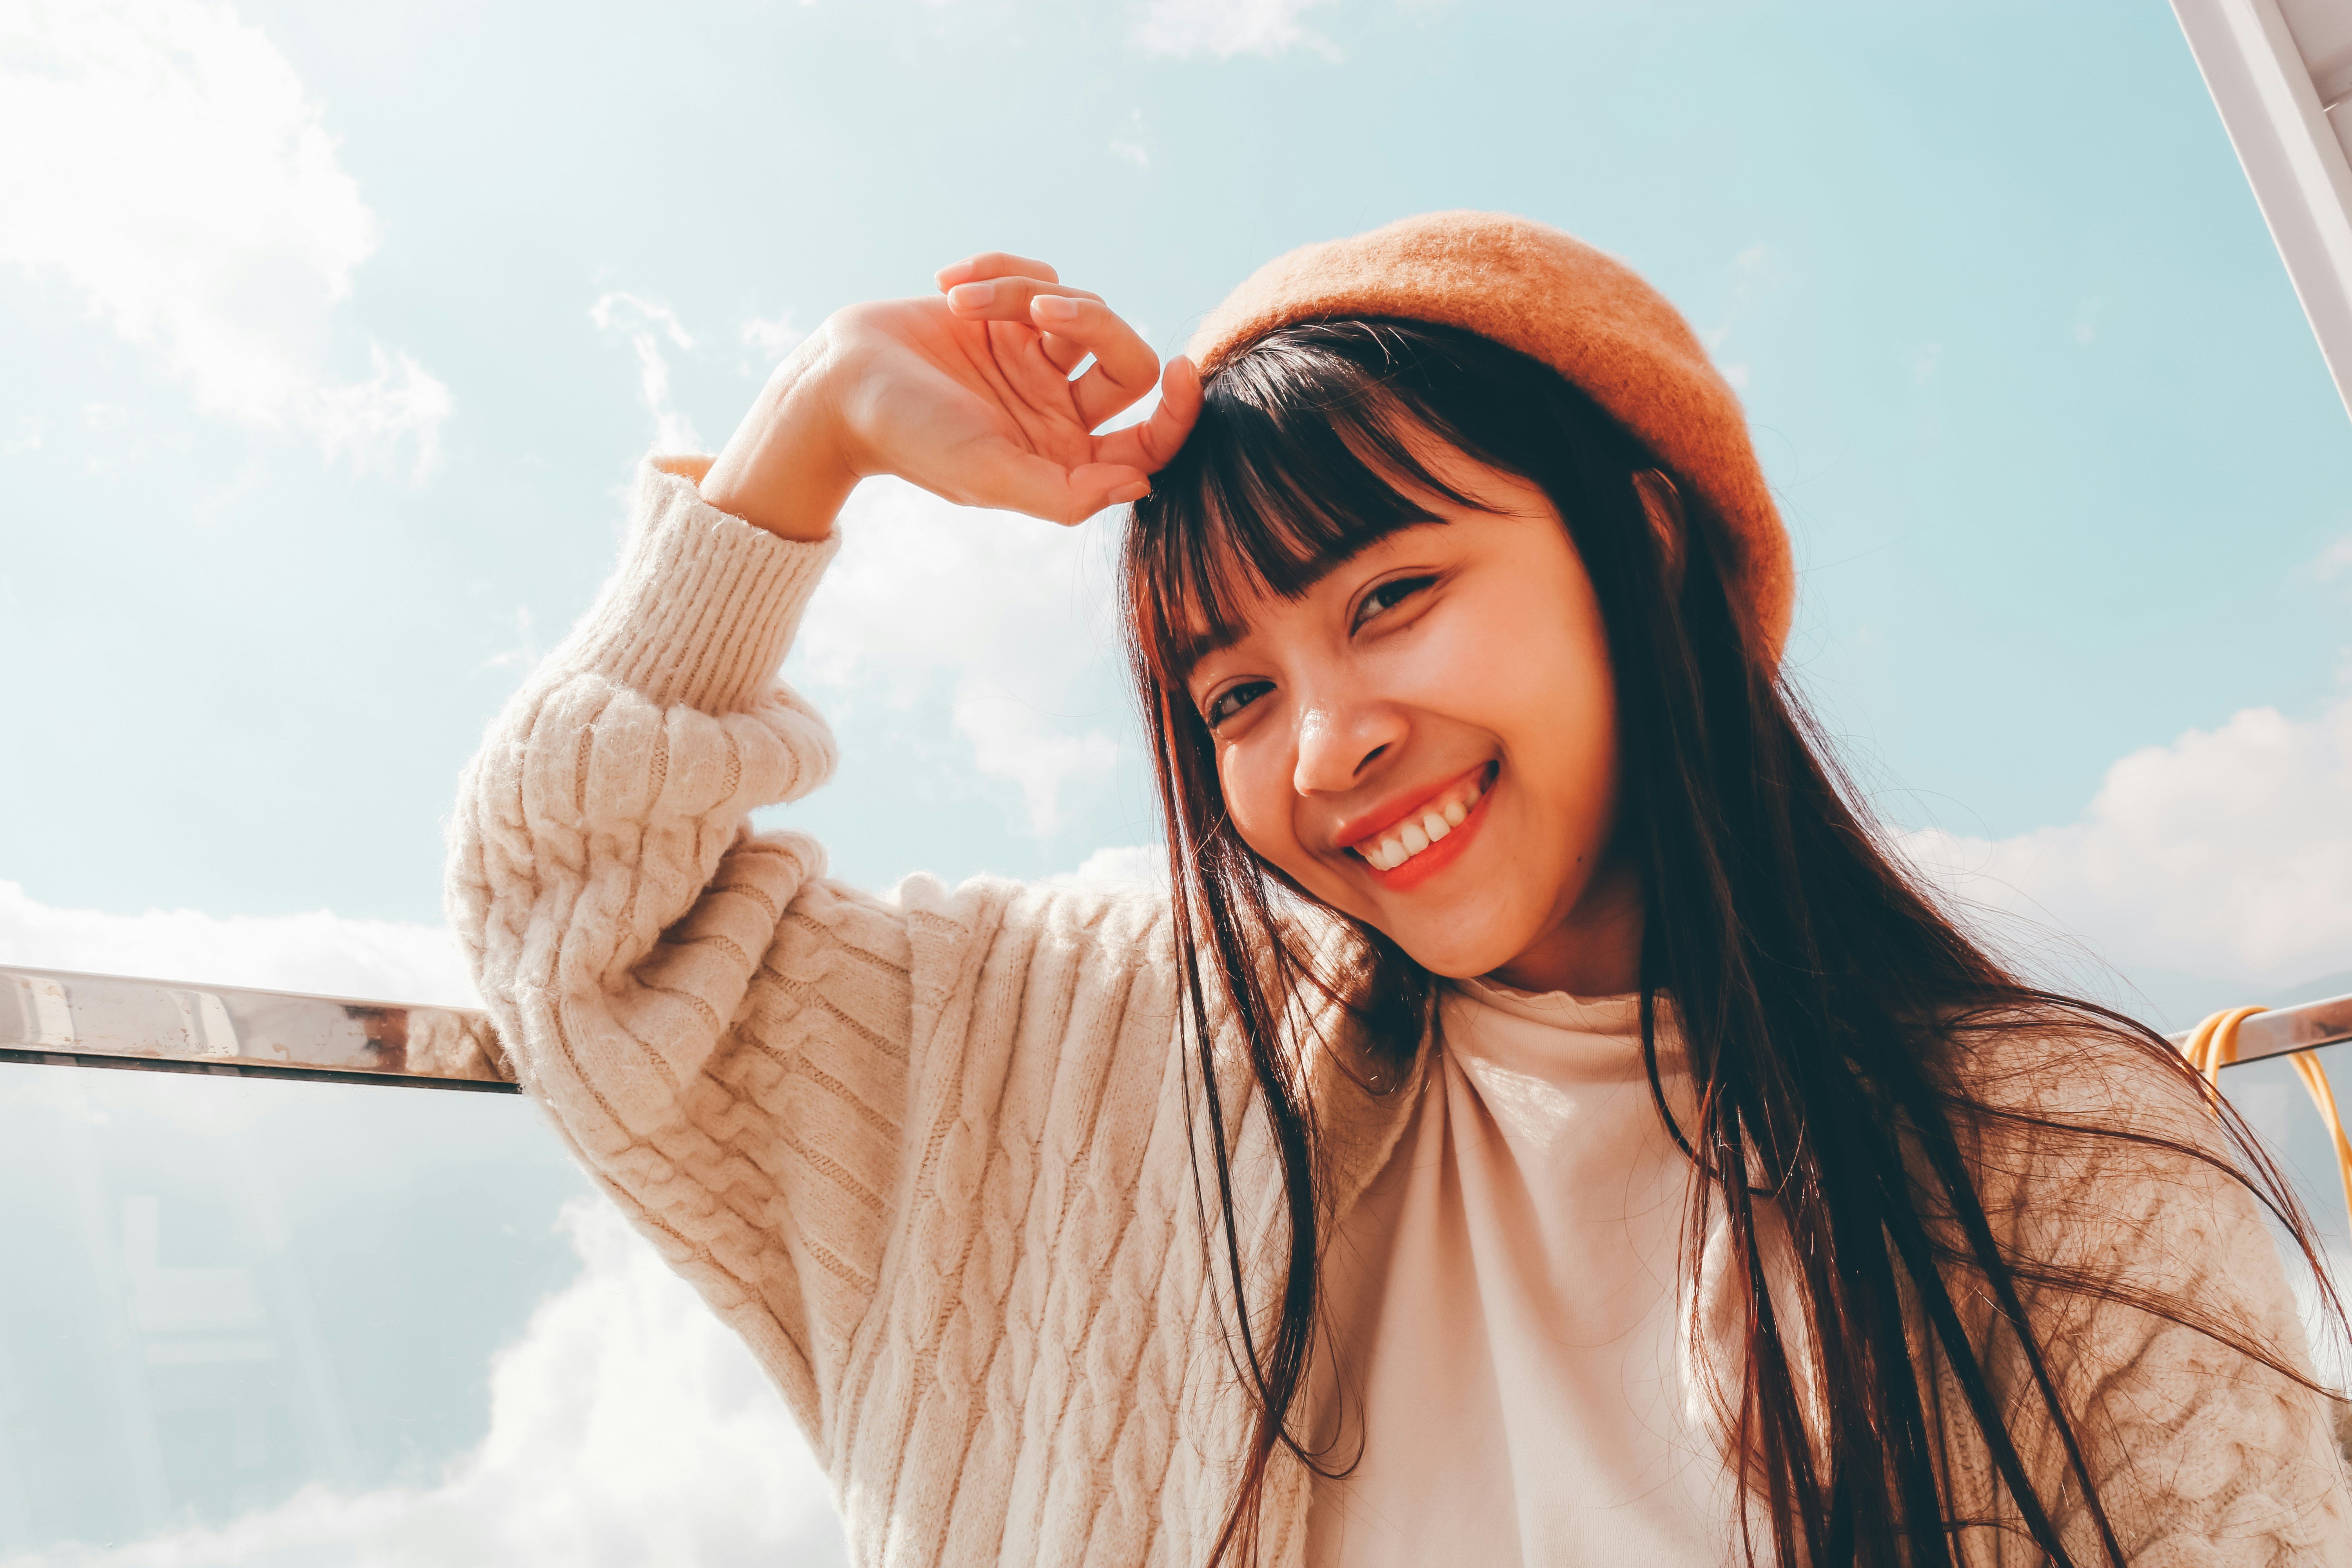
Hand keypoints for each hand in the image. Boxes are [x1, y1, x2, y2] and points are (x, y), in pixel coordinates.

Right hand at [700, 253, 1201, 538]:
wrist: (837, 383)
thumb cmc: (910, 438)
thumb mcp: (989, 474)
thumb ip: (1066, 492)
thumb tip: (1143, 484)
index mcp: (1064, 455)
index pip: (1149, 441)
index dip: (1177, 412)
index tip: (1179, 370)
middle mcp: (1059, 407)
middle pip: (1128, 361)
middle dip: (1095, 323)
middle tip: (1040, 310)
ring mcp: (1034, 358)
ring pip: (1081, 308)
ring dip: (1022, 292)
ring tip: (963, 300)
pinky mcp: (1005, 313)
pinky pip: (1038, 274)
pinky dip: (999, 270)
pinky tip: (949, 283)